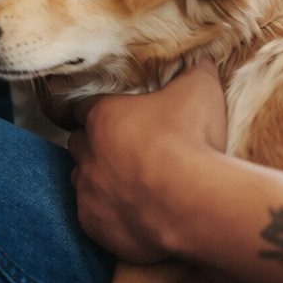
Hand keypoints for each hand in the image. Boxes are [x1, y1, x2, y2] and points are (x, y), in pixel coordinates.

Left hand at [68, 58, 225, 262]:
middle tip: (124, 150)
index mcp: (103, 116)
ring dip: (99, 180)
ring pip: (82, 181)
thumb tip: (204, 57)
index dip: (98, 112)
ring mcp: (89, 191)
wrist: (196, 202)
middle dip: (95, 145)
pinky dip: (107, 215)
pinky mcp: (95, 225)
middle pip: (79, 144)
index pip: (83, 108)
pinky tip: (131, 214)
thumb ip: (196, 70)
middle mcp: (88, 152)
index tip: (113, 117)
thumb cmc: (193, 140)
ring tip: (129, 184)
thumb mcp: (200, 90)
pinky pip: (93, 217)